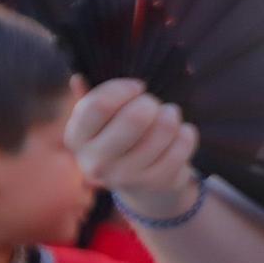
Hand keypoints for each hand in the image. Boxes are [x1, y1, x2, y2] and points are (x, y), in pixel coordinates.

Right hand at [65, 77, 199, 216]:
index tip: (137, 87)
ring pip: (164, 128)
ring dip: (171, 115)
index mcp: (77, 138)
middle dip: (150, 103)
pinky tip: (178, 135)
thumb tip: (78, 79)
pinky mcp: (156, 182)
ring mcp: (126, 176)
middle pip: (135, 117)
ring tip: (167, 117)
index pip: (99, 105)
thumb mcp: (101, 118)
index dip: (124, 89)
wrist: (138, 182)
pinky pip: (183, 144)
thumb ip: (92, 97)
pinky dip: (186, 133)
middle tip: (152, 105)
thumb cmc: (117, 135)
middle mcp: (95, 162)